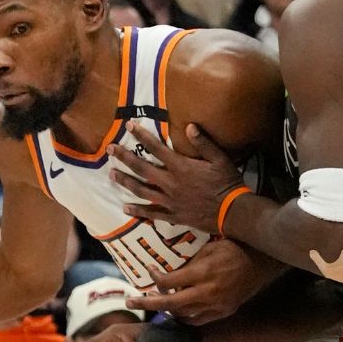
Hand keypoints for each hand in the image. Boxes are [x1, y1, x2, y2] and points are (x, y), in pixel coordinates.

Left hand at [108, 122, 244, 232]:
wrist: (232, 212)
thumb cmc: (228, 183)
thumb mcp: (220, 159)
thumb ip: (203, 143)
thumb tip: (189, 126)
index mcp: (181, 167)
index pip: (156, 148)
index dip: (142, 136)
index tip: (129, 126)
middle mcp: (171, 183)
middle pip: (142, 168)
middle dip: (124, 157)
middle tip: (109, 150)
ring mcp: (170, 201)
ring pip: (142, 190)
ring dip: (125, 181)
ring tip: (111, 174)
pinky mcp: (173, 215)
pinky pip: (151, 213)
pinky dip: (137, 211)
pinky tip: (125, 208)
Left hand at [127, 239, 275, 324]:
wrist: (261, 261)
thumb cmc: (233, 247)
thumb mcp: (208, 247)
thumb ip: (187, 261)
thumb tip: (167, 268)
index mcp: (202, 273)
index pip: (169, 282)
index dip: (154, 278)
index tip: (148, 271)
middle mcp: (206, 293)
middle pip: (170, 304)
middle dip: (147, 303)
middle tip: (130, 301)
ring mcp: (215, 305)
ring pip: (182, 315)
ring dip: (166, 310)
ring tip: (154, 302)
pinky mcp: (223, 311)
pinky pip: (198, 320)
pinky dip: (184, 316)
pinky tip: (176, 310)